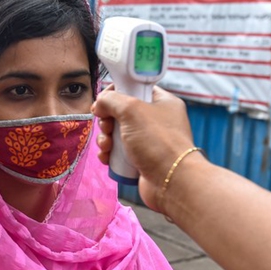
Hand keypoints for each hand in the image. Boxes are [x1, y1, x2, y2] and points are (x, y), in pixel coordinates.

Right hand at [91, 86, 197, 210]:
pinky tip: (106, 158)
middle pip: (121, 113)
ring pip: (117, 134)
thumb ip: (111, 100)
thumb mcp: (132, 110)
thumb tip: (100, 104)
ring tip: (107, 146)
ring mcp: (149, 141)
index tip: (103, 102)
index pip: (134, 89)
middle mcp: (156, 120)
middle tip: (107, 128)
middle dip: (107, 121)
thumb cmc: (157, 142)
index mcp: (162, 102)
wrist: (170, 181)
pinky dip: (109, 154)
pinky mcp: (141, 159)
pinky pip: (119, 152)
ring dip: (106, 139)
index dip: (115, 93)